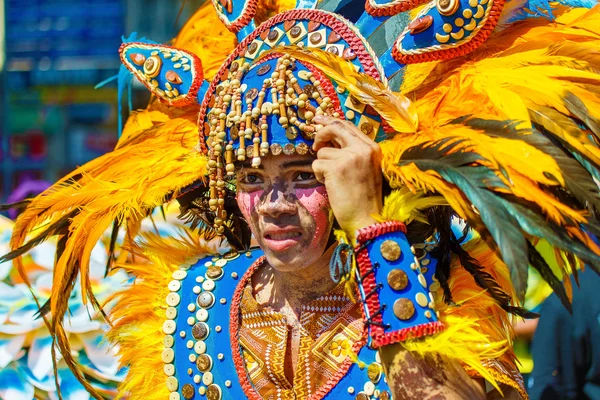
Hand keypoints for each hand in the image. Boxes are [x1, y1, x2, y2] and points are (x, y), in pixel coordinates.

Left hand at [311, 115, 382, 238]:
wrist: (366, 219)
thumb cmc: (364, 198)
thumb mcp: (365, 168)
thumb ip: (352, 152)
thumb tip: (329, 140)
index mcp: (372, 148)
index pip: (348, 125)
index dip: (331, 121)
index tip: (319, 120)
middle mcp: (363, 149)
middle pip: (335, 127)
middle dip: (320, 133)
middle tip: (314, 143)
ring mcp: (350, 157)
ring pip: (322, 152)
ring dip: (322, 166)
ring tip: (333, 180)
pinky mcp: (336, 168)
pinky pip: (316, 164)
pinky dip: (319, 176)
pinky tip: (330, 185)